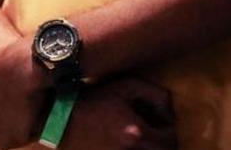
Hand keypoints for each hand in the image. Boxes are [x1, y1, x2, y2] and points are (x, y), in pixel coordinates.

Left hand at [0, 37, 46, 148]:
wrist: (26, 66)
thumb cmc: (3, 59)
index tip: (5, 98)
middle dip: (2, 121)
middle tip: (18, 104)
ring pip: (5, 136)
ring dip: (15, 128)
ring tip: (28, 111)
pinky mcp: (14, 138)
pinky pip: (21, 139)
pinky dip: (28, 132)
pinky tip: (35, 116)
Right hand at [62, 78, 177, 149]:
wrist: (59, 116)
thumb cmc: (95, 97)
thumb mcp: (127, 85)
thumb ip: (156, 95)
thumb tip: (169, 111)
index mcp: (136, 134)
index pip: (170, 140)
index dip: (171, 130)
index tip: (164, 121)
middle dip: (164, 143)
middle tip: (158, 132)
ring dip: (150, 148)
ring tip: (144, 138)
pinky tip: (128, 143)